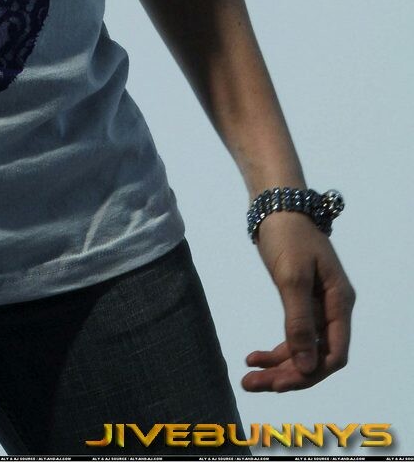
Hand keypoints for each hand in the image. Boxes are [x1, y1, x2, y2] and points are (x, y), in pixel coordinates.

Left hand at [241, 212, 355, 392]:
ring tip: (247, 378)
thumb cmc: (287, 234)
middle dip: (287, 375)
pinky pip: (294, 335)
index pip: (333, 355)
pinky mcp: (301, 300)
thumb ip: (300, 323)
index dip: (308, 374)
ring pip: (303, 349)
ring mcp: (318, 306)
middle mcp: (333, 309)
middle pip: (316, 357)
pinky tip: (253, 357)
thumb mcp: (292, 277)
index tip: (278, 383)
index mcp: (339, 303)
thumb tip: (307, 367)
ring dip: (277, 366)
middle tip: (251, 385)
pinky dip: (275, 349)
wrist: (276, 202)